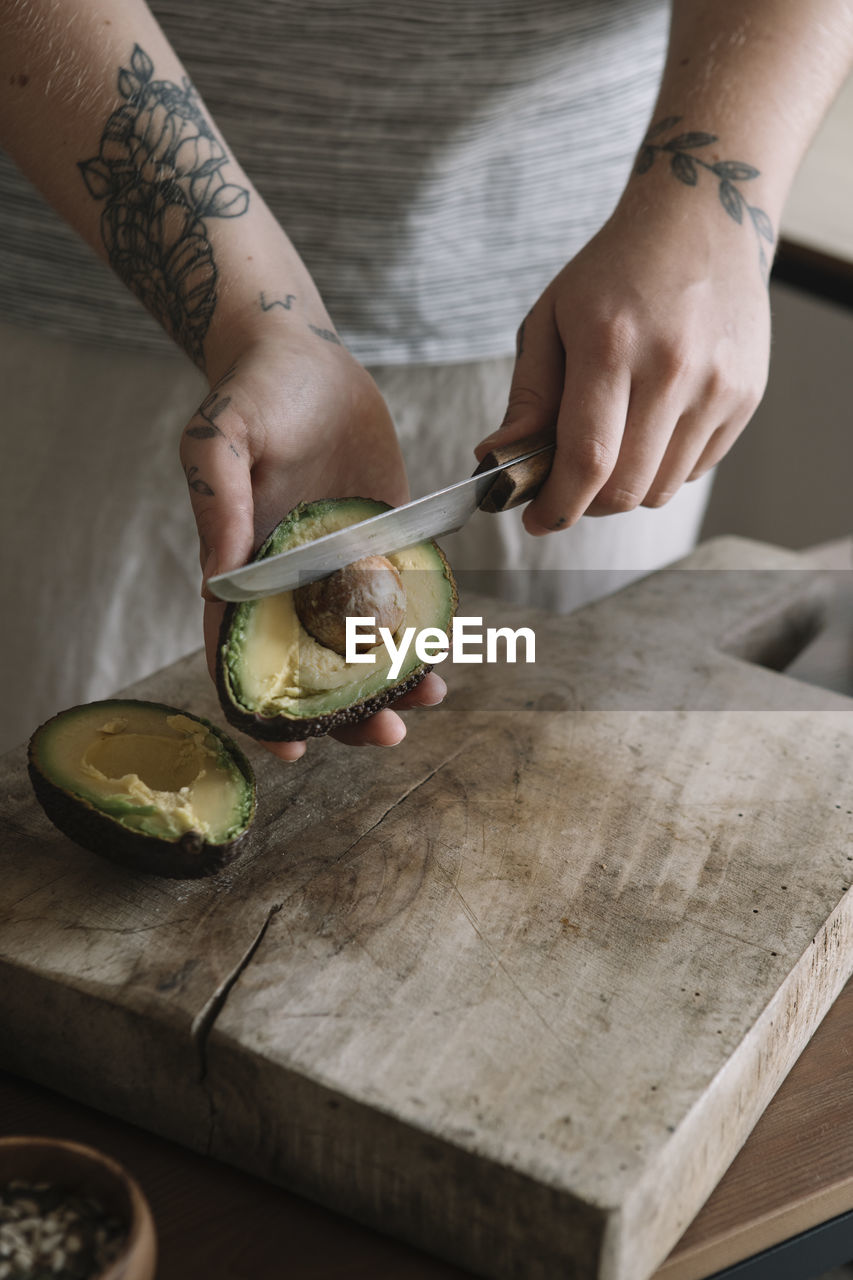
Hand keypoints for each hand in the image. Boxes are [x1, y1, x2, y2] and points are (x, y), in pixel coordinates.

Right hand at [179, 323, 445, 760]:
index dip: (260, 709)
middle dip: (344, 712)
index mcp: (240, 569)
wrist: (302, 354)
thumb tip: (219, 577)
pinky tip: (446, 650)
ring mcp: (336, 567)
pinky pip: (400, 600)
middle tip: (385, 732)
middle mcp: (288, 580)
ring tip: (428, 696)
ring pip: (361, 645)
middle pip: (311, 668)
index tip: (289, 749)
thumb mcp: (219, 438)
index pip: (241, 655)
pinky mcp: (380, 544)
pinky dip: (419, 631)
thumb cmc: (250, 393)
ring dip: (390, 681)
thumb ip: (218, 502)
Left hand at [475, 191, 771, 532]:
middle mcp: (674, 367)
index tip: (535, 520)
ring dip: (624, 489)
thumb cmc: (614, 273)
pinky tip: (648, 427)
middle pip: (626, 489)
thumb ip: (528, 396)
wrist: (703, 220)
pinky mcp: (746, 395)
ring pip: (661, 489)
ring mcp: (718, 384)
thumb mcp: (551, 319)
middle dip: (586, 506)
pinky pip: (695, 469)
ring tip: (608, 450)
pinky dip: (662, 467)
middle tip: (565, 490)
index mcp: (612, 344)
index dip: (557, 505)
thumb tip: (498, 458)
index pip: (587, 459)